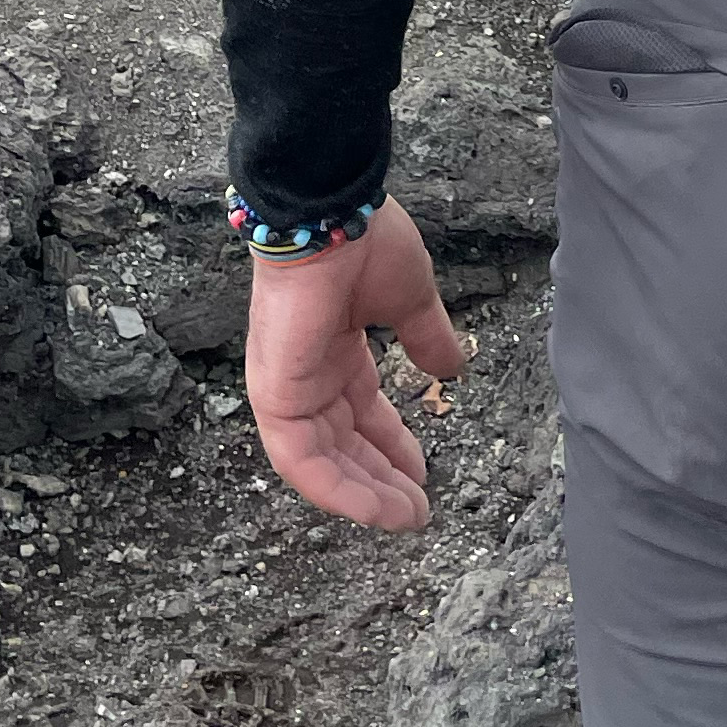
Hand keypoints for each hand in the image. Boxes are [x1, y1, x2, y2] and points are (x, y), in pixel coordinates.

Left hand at [244, 209, 475, 530]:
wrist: (330, 209)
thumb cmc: (363, 239)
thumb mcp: (408, 298)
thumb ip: (425, 337)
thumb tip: (450, 370)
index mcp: (332, 350)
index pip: (360, 413)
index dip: (392, 445)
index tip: (423, 474)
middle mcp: (306, 373)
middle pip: (342, 444)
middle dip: (380, 479)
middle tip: (418, 511)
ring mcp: (286, 385)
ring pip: (321, 462)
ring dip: (364, 494)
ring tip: (406, 517)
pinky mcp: (275, 394)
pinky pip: (300, 458)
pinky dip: (335, 488)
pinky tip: (374, 507)